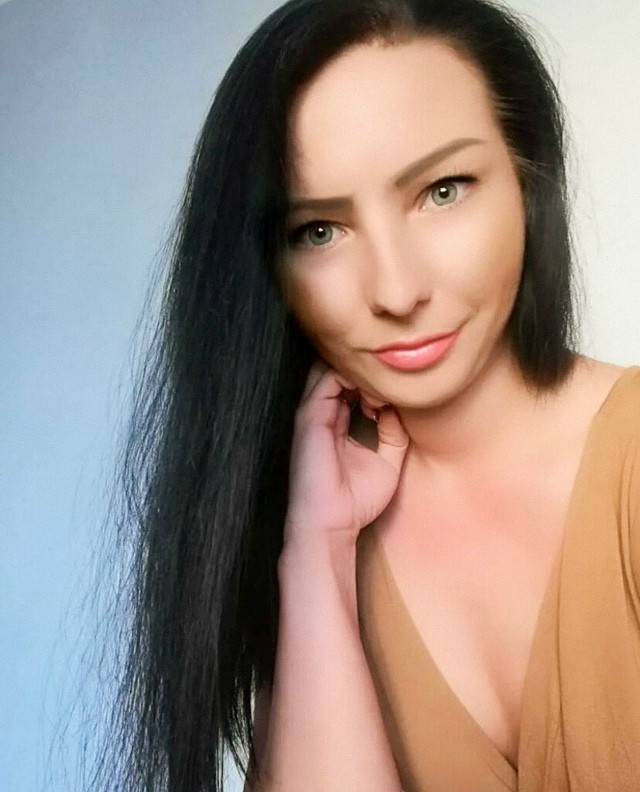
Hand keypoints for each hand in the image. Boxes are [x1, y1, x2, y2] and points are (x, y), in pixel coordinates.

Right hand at [284, 360, 409, 547]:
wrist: (332, 524)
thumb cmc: (355, 502)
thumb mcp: (388, 464)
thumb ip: (394, 435)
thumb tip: (398, 408)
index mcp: (337, 423)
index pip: (352, 386)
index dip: (377, 385)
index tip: (399, 399)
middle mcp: (323, 414)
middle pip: (342, 373)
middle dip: (370, 375)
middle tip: (394, 390)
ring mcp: (314, 413)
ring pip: (335, 369)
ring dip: (364, 375)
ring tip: (385, 393)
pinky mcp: (310, 416)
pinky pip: (329, 379)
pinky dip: (355, 379)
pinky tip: (376, 398)